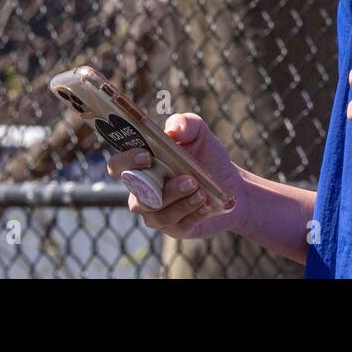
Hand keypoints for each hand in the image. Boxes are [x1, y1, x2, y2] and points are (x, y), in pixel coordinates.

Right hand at [106, 112, 246, 239]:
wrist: (233, 185)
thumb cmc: (208, 157)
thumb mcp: (200, 134)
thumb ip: (185, 123)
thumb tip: (172, 130)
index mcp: (143, 166)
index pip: (118, 166)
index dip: (125, 162)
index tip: (147, 155)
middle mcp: (144, 191)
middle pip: (136, 196)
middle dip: (163, 188)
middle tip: (189, 178)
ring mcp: (157, 212)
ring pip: (157, 213)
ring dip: (181, 201)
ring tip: (201, 190)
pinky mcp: (175, 228)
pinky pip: (178, 224)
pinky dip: (194, 213)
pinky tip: (207, 204)